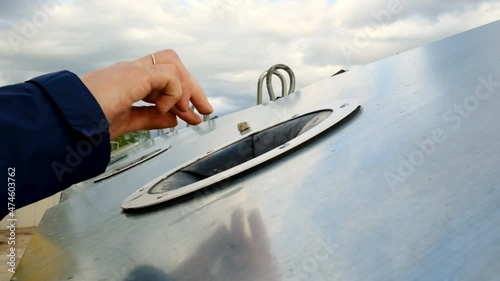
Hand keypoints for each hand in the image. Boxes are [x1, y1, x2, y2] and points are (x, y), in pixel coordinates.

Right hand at [80, 49, 212, 139]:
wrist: (68, 124)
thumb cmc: (88, 123)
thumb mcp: (127, 122)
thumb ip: (150, 118)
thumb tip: (173, 119)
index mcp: (128, 82)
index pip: (163, 77)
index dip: (182, 95)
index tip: (193, 116)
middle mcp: (132, 72)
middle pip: (172, 64)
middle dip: (192, 87)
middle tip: (205, 110)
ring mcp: (132, 71)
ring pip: (172, 62)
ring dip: (186, 87)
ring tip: (186, 111)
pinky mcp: (134, 75)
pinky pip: (168, 74)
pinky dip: (174, 92)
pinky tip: (165, 109)